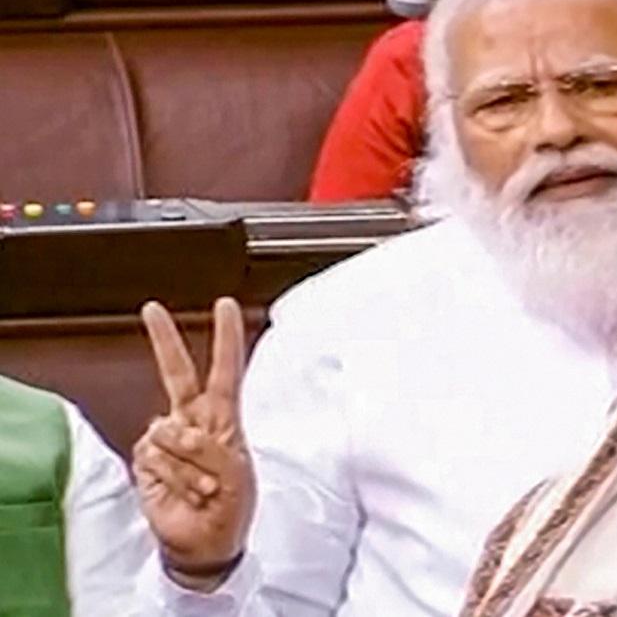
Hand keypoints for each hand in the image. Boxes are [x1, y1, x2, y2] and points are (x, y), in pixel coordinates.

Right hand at [132, 297, 255, 590]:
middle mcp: (193, 421)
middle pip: (178, 374)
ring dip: (193, 465)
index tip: (224, 306)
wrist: (207, 542)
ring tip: (205, 486)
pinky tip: (186, 491)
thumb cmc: (229, 507)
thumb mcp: (239, 475)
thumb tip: (178, 432)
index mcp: (224, 418)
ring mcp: (167, 439)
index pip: (226, 371)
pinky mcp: (146, 460)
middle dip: (164, 341)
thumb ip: (214, 448)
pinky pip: (157, 456)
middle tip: (151, 309)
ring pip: (171, 431)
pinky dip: (177, 477)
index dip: (226, 339)